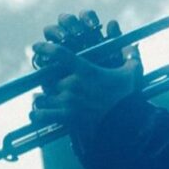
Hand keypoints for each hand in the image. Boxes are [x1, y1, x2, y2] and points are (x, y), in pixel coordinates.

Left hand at [29, 10, 141, 138]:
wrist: (126, 121)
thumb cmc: (128, 96)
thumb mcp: (132, 72)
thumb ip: (131, 56)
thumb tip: (131, 46)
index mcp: (85, 70)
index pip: (59, 54)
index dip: (45, 48)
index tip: (37, 47)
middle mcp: (72, 84)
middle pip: (46, 79)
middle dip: (47, 81)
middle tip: (52, 84)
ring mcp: (68, 102)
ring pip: (41, 97)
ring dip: (42, 98)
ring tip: (45, 99)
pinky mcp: (67, 117)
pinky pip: (42, 115)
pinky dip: (38, 115)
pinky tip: (38, 114)